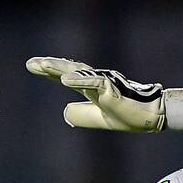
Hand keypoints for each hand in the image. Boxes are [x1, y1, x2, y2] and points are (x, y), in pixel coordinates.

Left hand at [26, 56, 165, 131]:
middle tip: (30, 64)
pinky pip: (94, 83)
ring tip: (42, 65)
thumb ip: (83, 115)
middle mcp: (97, 81)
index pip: (68, 76)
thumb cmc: (130, 116)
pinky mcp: (113, 89)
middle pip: (70, 70)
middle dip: (50, 67)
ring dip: (60, 68)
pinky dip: (78, 80)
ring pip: (79, 72)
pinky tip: (64, 80)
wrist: (152, 118)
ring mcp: (105, 83)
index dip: (50, 72)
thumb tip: (65, 112)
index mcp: (93, 88)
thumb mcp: (99, 119)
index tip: (33, 66)